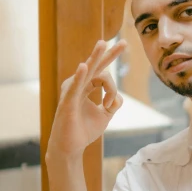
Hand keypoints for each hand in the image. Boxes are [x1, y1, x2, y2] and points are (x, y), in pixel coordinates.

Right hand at [47, 39, 126, 159]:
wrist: (70, 147)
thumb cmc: (83, 130)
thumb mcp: (104, 116)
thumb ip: (114, 103)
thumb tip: (118, 96)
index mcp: (85, 86)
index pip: (102, 74)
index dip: (112, 88)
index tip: (109, 104)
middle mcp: (77, 85)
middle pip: (96, 66)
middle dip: (109, 54)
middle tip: (124, 43)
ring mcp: (71, 92)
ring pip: (87, 72)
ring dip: (96, 58)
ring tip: (103, 44)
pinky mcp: (67, 102)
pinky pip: (74, 87)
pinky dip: (79, 77)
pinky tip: (83, 67)